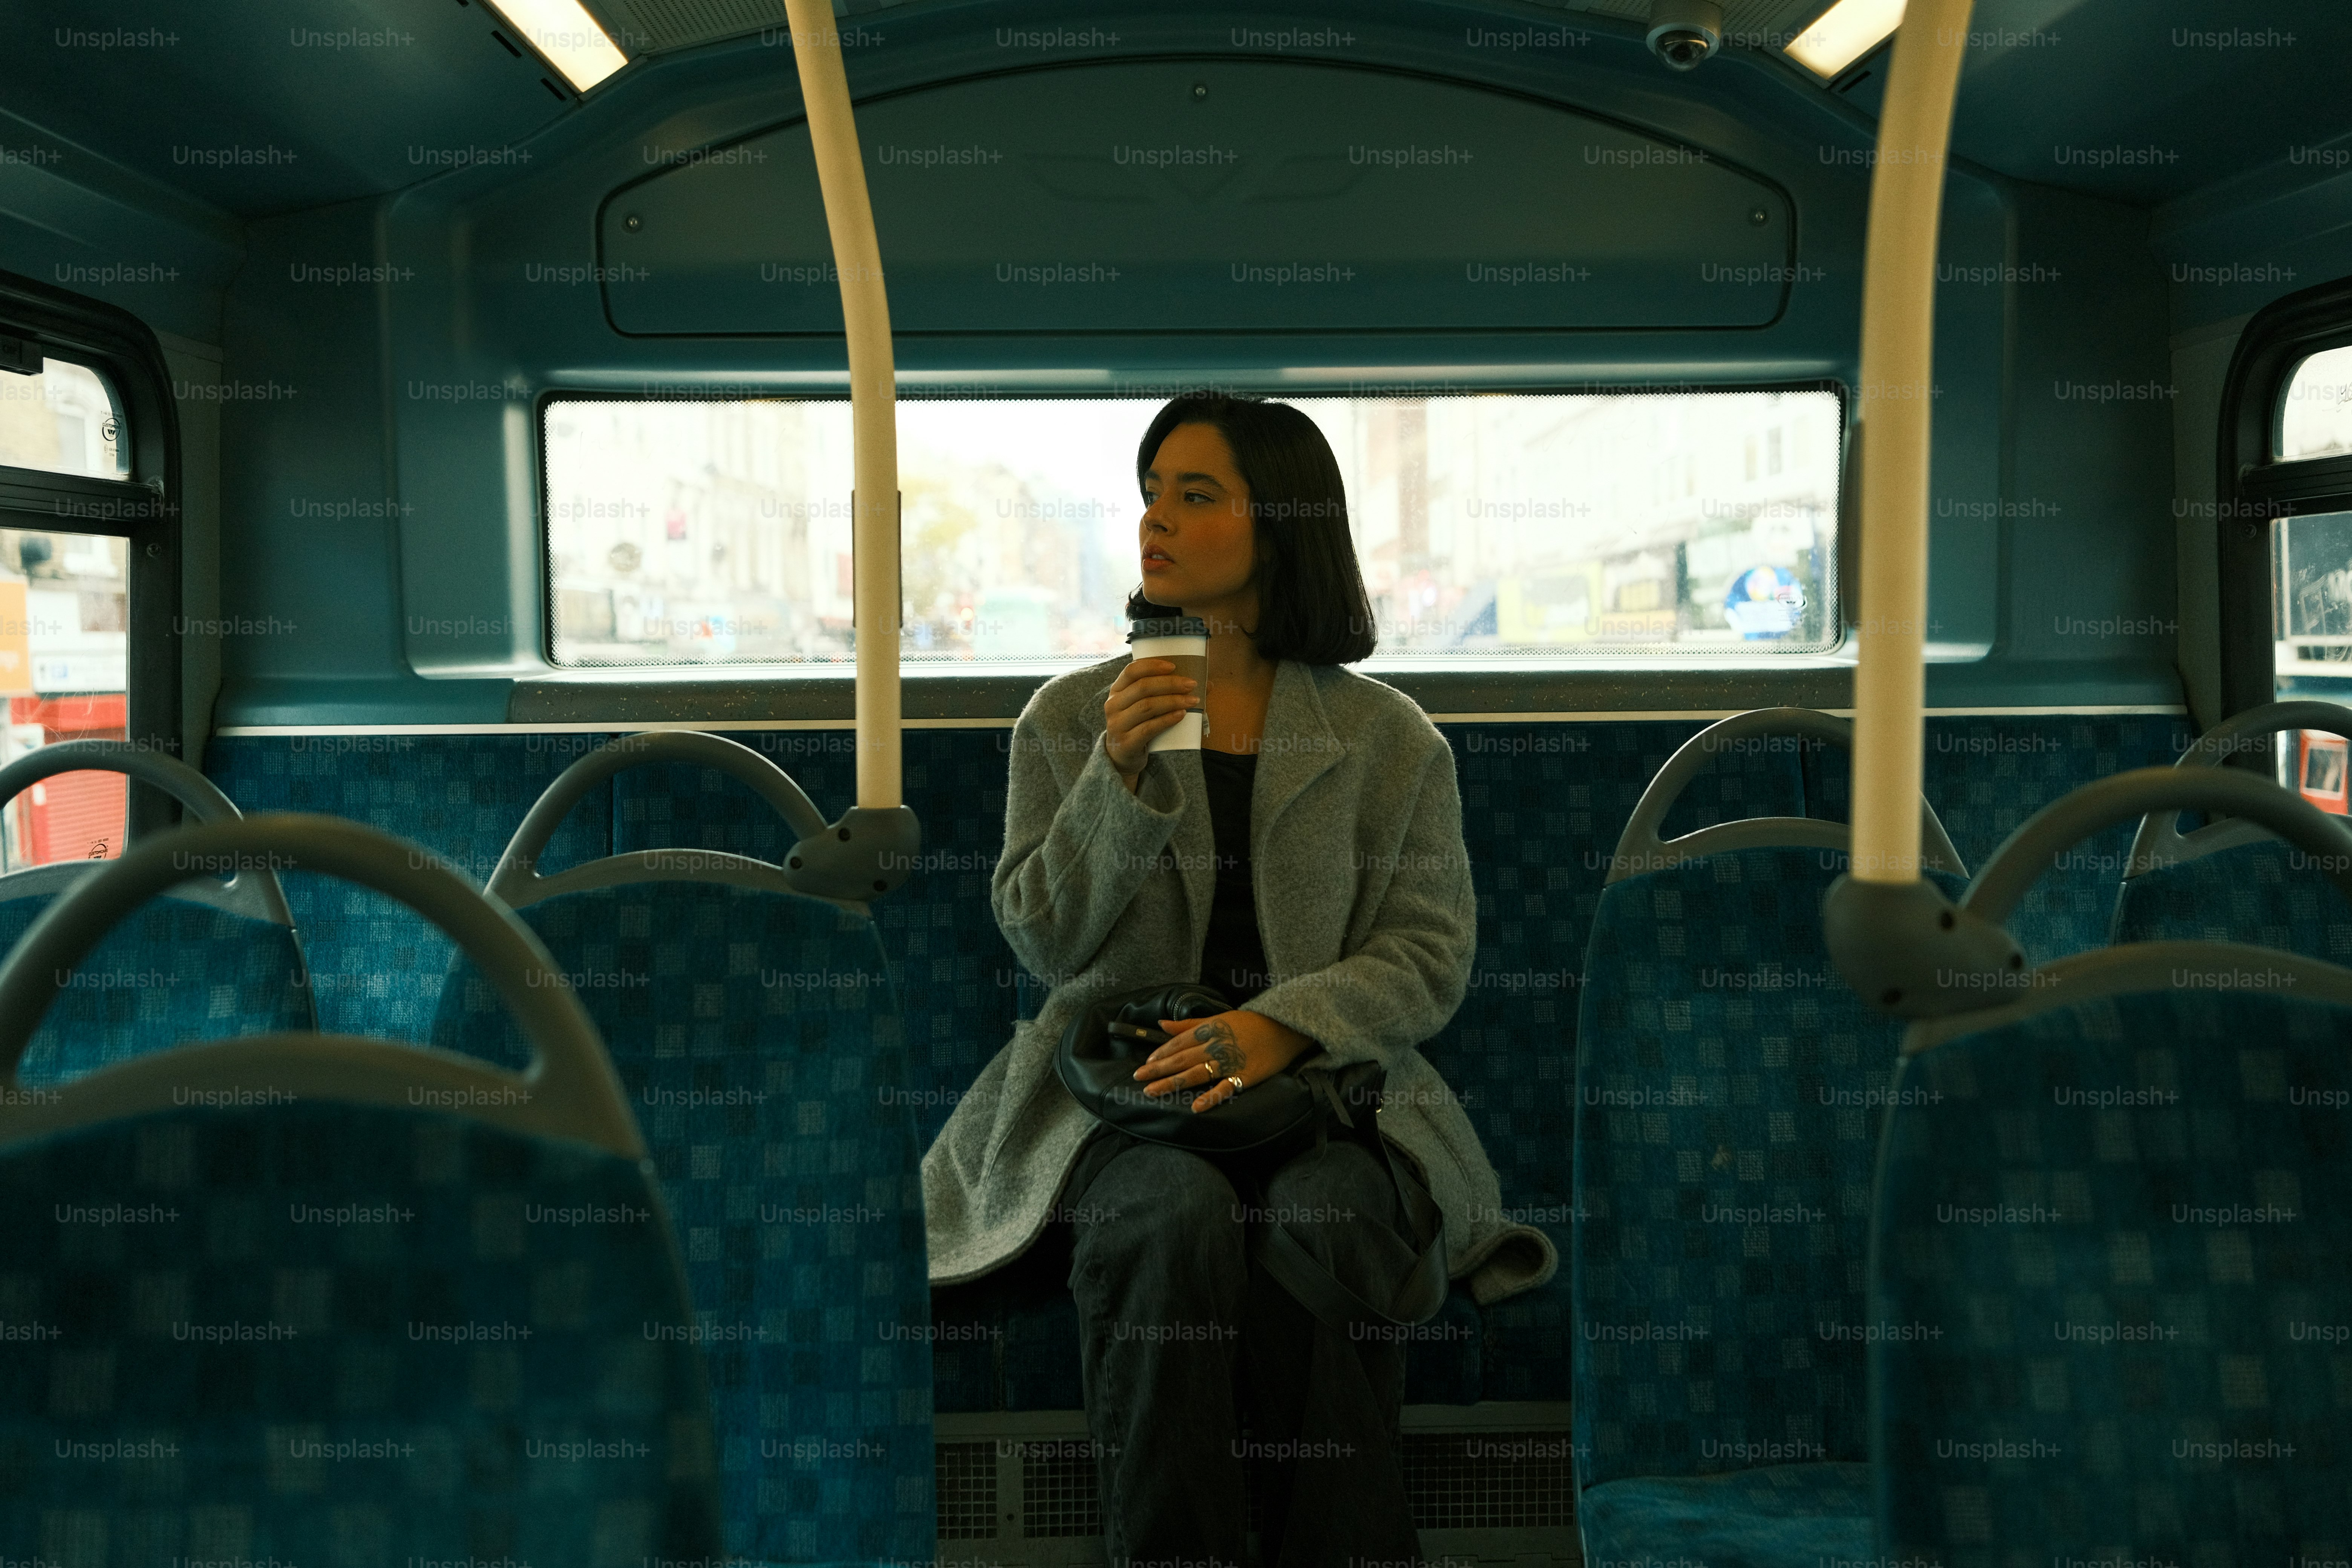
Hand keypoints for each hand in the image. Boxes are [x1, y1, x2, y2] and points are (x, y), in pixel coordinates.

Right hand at [1104, 658, 1197, 785]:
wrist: (1122, 756)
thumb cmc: (1138, 725)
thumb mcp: (1142, 706)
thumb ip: (1164, 692)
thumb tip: (1207, 684)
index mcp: (1117, 690)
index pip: (1132, 671)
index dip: (1153, 665)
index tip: (1174, 666)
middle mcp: (1113, 705)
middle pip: (1142, 687)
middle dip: (1170, 683)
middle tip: (1191, 684)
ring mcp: (1117, 724)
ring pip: (1147, 706)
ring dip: (1173, 701)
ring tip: (1192, 701)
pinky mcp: (1126, 742)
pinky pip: (1149, 728)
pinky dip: (1167, 720)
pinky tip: (1181, 715)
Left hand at [1133, 1010, 1316, 1112]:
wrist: (1284, 1027)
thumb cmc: (1250, 1023)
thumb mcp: (1218, 1017)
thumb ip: (1188, 1023)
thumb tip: (1161, 1024)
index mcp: (1209, 1029)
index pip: (1178, 1042)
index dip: (1160, 1053)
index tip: (1145, 1063)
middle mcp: (1216, 1045)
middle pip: (1181, 1058)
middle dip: (1158, 1069)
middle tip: (1138, 1078)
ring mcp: (1230, 1062)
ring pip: (1195, 1073)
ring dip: (1172, 1083)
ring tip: (1152, 1091)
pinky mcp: (1245, 1076)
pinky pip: (1225, 1088)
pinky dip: (1211, 1097)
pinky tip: (1196, 1107)